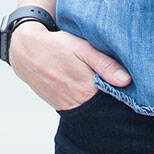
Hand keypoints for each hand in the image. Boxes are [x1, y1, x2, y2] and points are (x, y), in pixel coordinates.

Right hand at [9, 23, 130, 111]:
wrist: (25, 51)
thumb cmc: (56, 45)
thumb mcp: (82, 48)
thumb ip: (105, 65)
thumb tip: (126, 81)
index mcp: (87, 89)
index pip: (114, 98)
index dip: (122, 91)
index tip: (128, 83)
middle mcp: (78, 103)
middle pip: (103, 106)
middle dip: (110, 96)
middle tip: (113, 81)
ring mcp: (67, 106)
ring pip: (91, 107)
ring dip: (97, 99)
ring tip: (95, 81)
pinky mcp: (59, 106)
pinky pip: (78, 107)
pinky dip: (84, 100)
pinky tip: (83, 86)